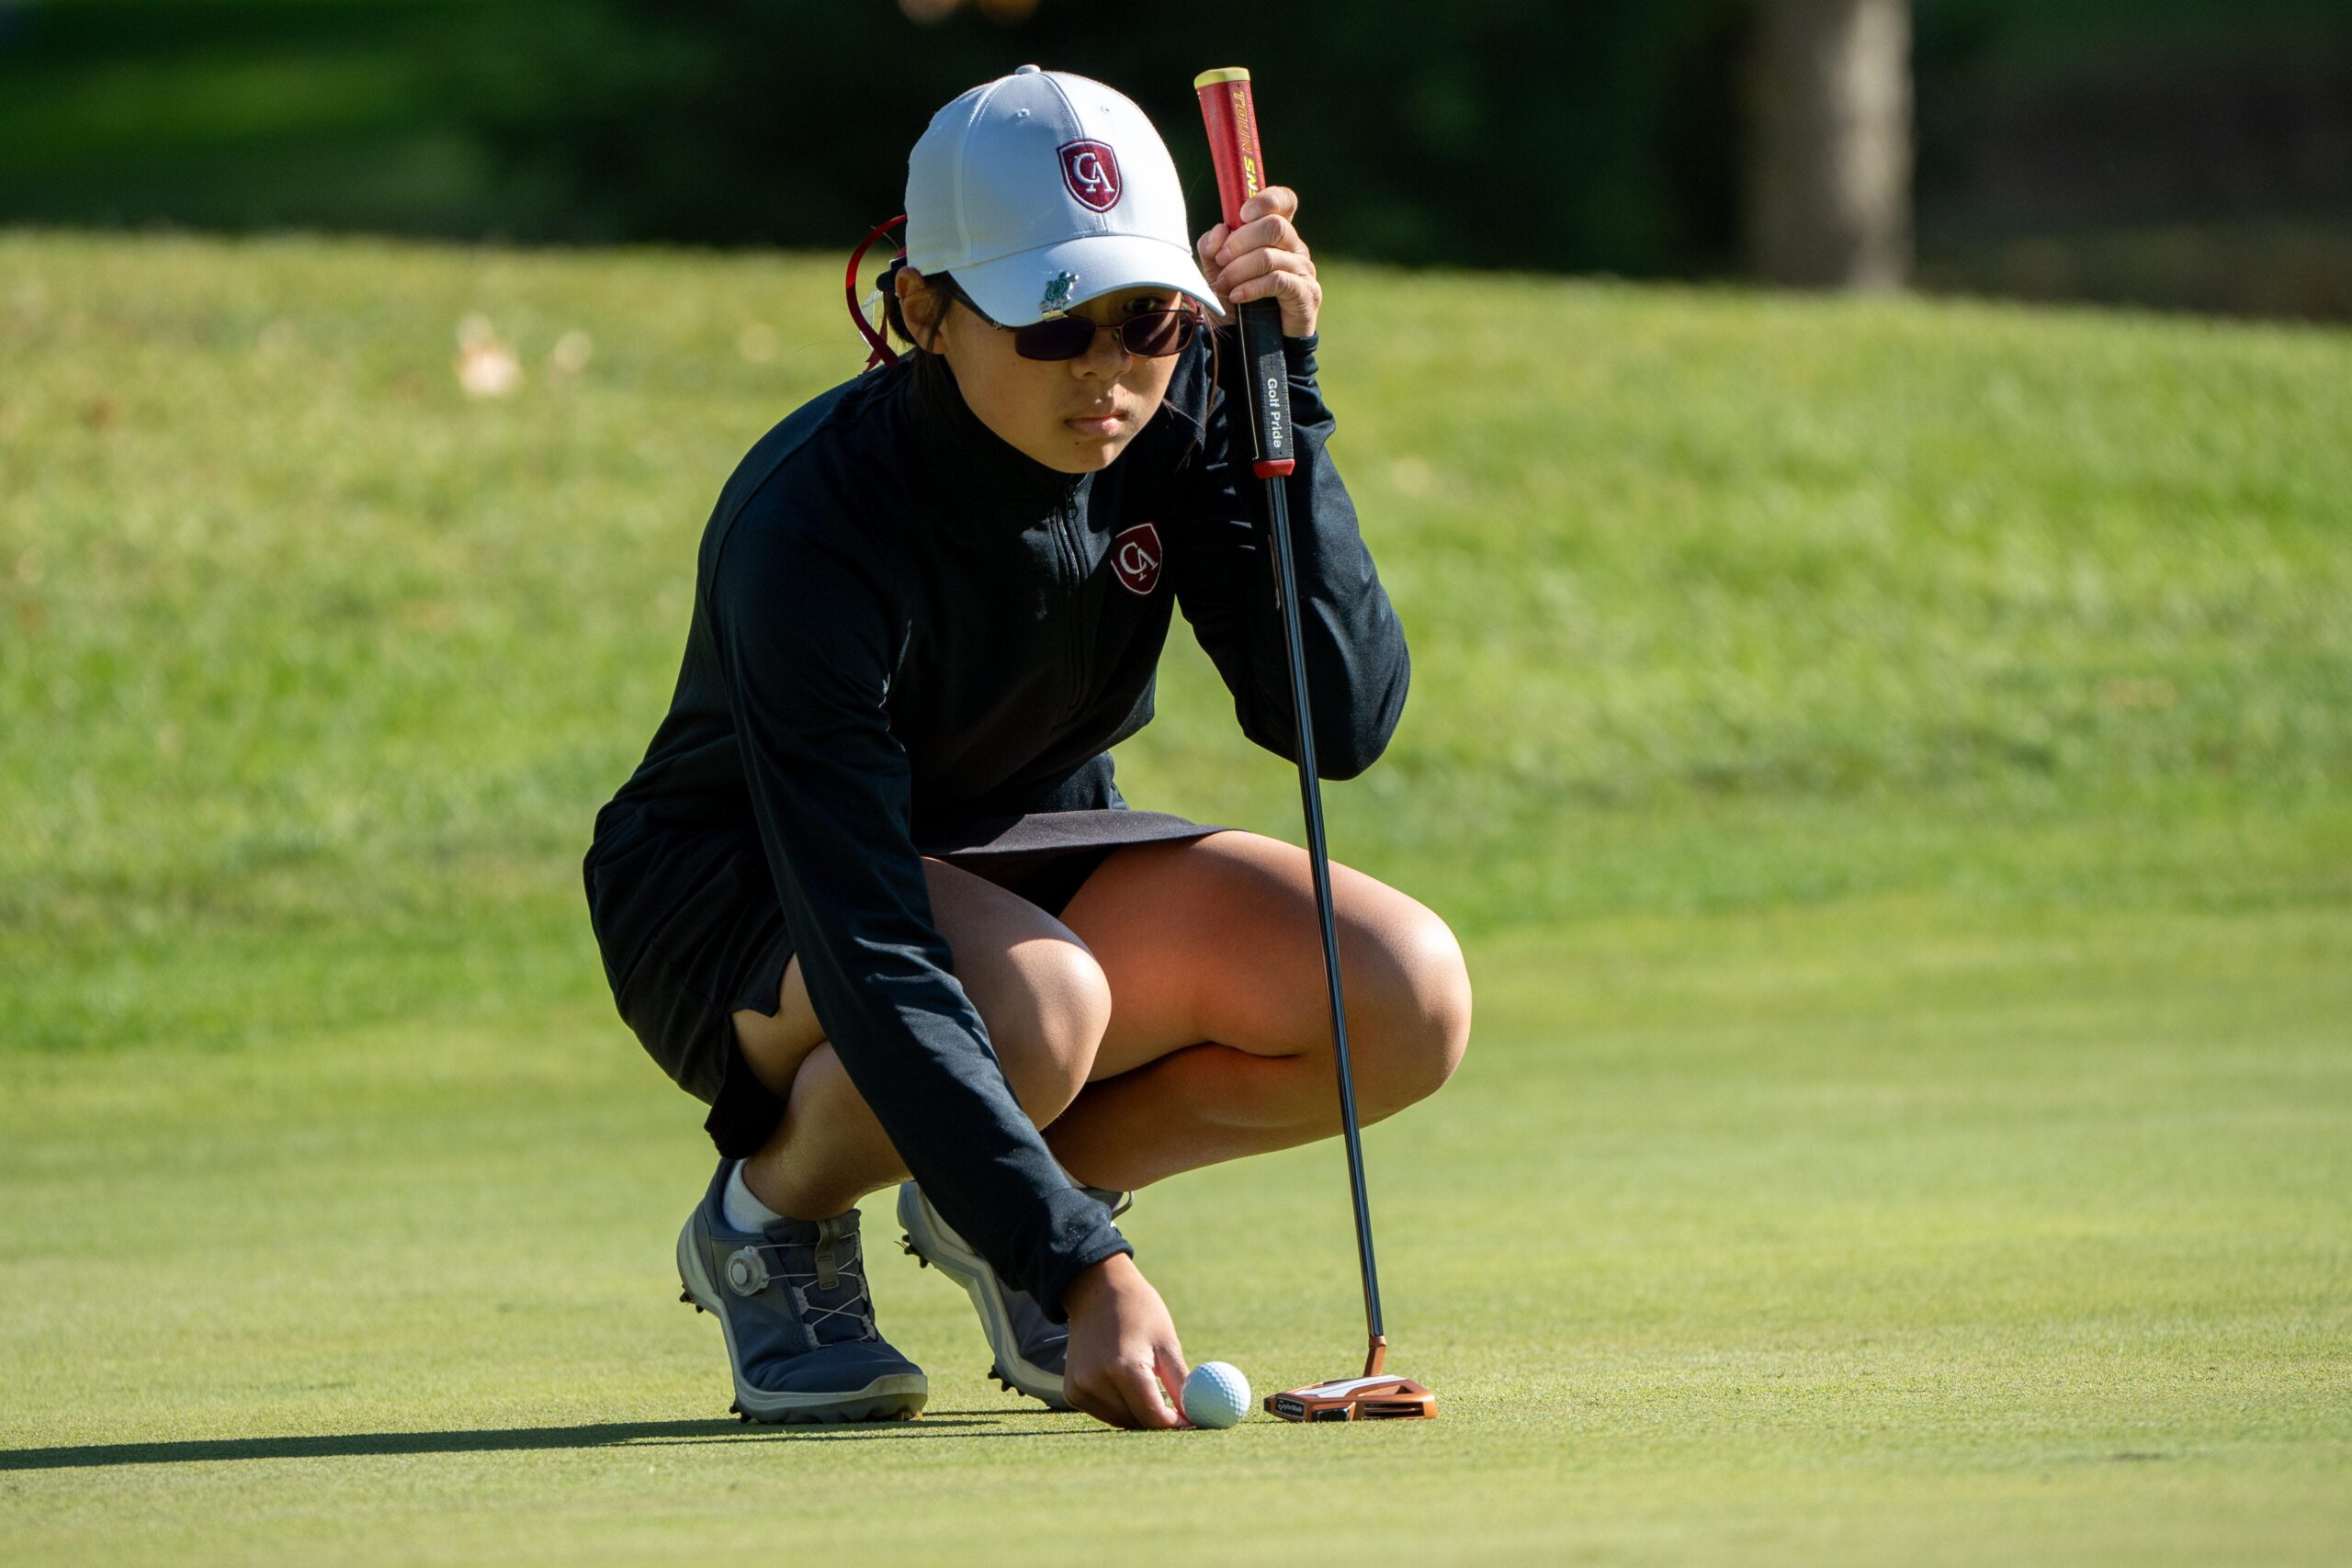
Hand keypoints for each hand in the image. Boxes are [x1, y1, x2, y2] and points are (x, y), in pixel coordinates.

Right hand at [1059, 1253, 1189, 1429]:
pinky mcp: (1072, 1392)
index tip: (1191, 1421)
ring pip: (1120, 1420)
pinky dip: (1119, 1406)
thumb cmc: (1138, 1311)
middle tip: (1176, 1411)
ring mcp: (1080, 1388)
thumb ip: (1181, 1383)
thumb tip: (1198, 1414)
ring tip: (1148, 1385)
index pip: (1153, 1416)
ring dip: (1138, 1414)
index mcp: (1123, 1368)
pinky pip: (1104, 1412)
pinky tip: (1123, 1382)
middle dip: (1158, 1421)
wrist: (1095, 1290)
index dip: (1176, 1424)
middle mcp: (1096, 1381)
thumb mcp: (1166, 1342)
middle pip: (1137, 1421)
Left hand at [1195, 185, 1320, 338]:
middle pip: (1273, 226)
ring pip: (1270, 255)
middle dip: (1240, 242)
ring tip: (1224, 285)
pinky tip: (1238, 297)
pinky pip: (1277, 280)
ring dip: (1239, 269)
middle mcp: (1295, 247)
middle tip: (1221, 260)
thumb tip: (1219, 230)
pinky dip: (1252, 287)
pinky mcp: (1306, 293)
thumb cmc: (1237, 302)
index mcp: (1277, 234)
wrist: (1249, 345)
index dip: (1265, 199)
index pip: (1283, 201)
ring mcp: (1304, 269)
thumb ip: (1213, 248)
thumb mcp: (1217, 272)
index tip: (1241, 213)